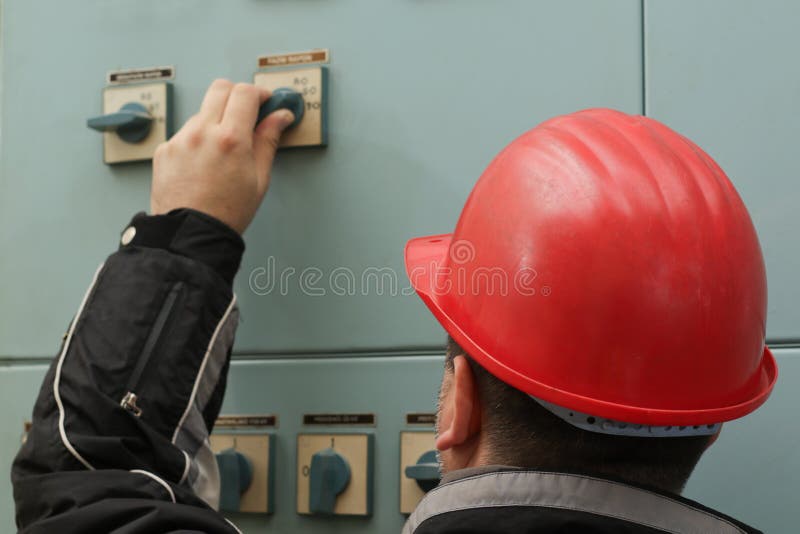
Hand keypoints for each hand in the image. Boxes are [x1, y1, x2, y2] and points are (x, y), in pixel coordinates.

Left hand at [150, 79, 294, 233]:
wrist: (191, 235)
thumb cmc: (227, 213)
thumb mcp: (259, 178)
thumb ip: (268, 140)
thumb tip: (280, 117)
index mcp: (231, 139)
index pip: (245, 93)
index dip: (259, 93)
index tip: (265, 101)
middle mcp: (202, 133)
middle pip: (220, 88)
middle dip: (237, 95)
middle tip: (247, 112)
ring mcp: (179, 140)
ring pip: (201, 112)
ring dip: (216, 120)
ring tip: (224, 150)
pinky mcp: (164, 150)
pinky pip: (185, 133)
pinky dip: (197, 139)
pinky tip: (205, 163)